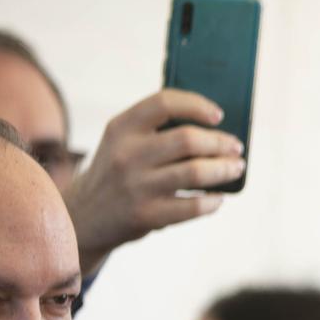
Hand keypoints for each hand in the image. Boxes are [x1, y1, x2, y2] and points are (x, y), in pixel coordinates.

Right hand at [63, 89, 245, 276]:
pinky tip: (218, 198)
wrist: (84, 216)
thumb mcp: (121, 142)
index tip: (218, 115)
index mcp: (121, 127)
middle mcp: (126, 154)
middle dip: (220, 143)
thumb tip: (214, 128)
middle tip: (236, 148)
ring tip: (235, 169)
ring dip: (224, 170)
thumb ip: (154, 130)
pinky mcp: (145, 215)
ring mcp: (136, 186)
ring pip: (195, 172)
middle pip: (188, 139)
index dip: (197, 105)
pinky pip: (192, 207)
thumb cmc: (117, 173)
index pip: (164, 103)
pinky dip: (212, 202)